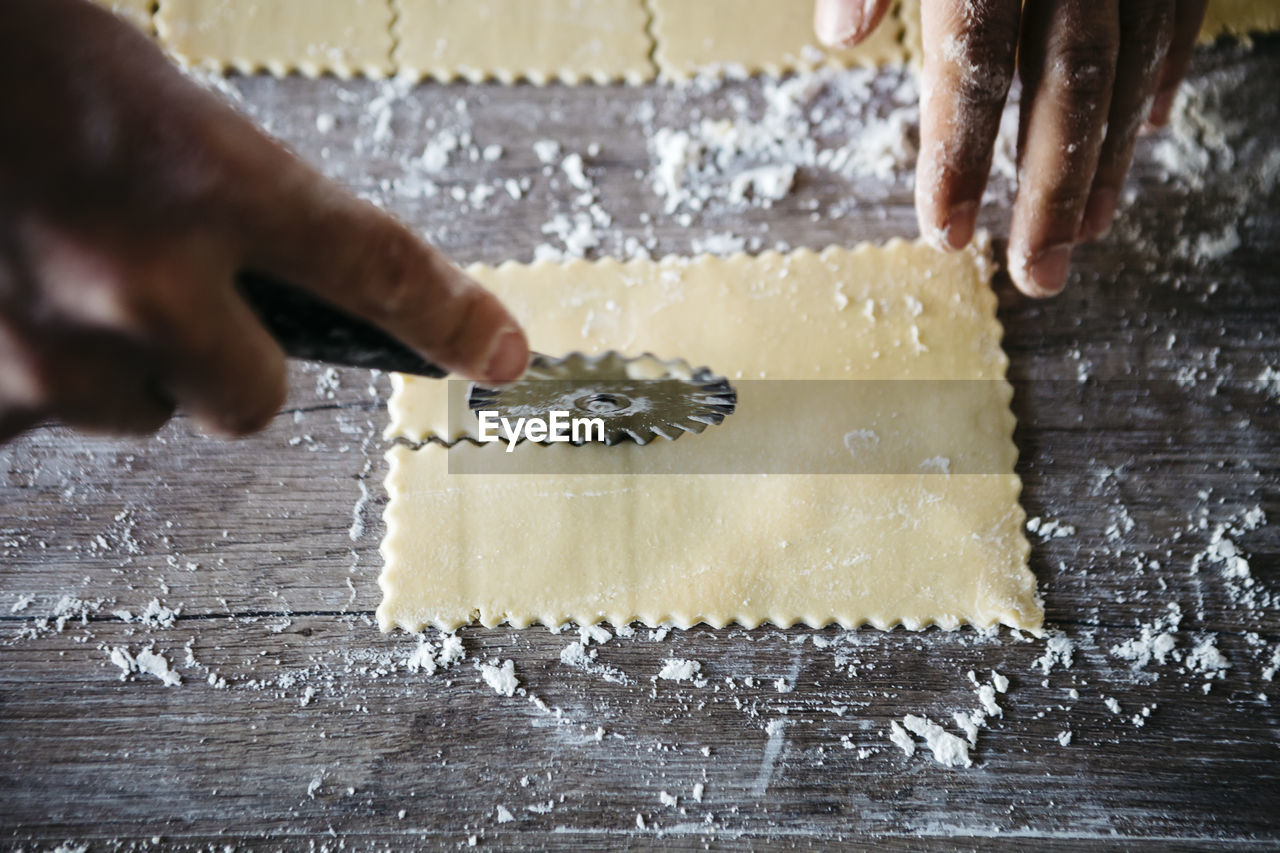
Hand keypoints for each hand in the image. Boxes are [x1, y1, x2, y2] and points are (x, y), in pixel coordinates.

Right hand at [0, 0, 528, 443]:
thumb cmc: (28, 62)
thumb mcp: (162, 109)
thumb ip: (239, 206)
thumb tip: (297, 286)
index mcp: (211, 177)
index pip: (375, 267)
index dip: (451, 321)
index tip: (501, 356)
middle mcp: (142, 278)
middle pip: (249, 403)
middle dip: (230, 368)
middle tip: (184, 302)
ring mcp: (50, 346)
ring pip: (133, 410)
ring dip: (117, 360)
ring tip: (57, 265)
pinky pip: (40, 412)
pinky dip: (33, 371)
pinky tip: (7, 292)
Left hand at [816, 0, 1207, 296]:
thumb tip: (841, 36)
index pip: (972, 64)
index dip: (957, 153)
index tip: (942, 234)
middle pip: (1070, 83)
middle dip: (1053, 189)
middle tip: (1038, 273)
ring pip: (1127, 62)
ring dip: (1108, 156)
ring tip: (1086, 232)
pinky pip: (1178, 12)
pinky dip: (1161, 73)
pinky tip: (1142, 134)